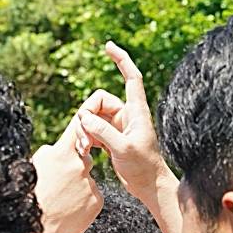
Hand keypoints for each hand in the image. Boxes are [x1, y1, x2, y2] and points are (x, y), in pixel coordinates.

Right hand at [31, 114, 101, 232]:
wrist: (32, 230)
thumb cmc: (28, 196)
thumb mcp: (35, 167)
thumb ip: (50, 155)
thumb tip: (56, 149)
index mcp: (61, 154)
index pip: (77, 128)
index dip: (84, 119)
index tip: (89, 114)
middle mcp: (80, 165)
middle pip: (84, 159)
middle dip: (74, 169)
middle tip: (58, 186)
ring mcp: (90, 184)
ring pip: (87, 181)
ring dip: (77, 189)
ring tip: (60, 203)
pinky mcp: (97, 201)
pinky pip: (92, 198)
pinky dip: (83, 204)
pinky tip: (70, 213)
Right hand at [77, 42, 166, 198]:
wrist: (148, 186)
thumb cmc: (143, 168)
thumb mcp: (123, 149)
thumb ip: (103, 131)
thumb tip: (83, 117)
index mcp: (136, 111)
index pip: (131, 77)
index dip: (121, 59)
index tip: (108, 45)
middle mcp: (127, 114)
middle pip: (99, 100)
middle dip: (87, 115)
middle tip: (84, 138)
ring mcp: (119, 126)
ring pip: (93, 116)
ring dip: (84, 129)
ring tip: (84, 148)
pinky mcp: (112, 137)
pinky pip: (93, 128)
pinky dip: (86, 137)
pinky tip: (85, 151)